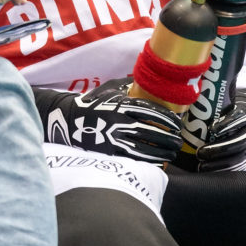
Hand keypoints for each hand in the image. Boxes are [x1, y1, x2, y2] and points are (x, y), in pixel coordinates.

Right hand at [39, 78, 183, 165]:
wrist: (67, 119)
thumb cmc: (91, 102)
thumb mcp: (108, 88)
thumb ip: (127, 86)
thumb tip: (146, 81)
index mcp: (120, 105)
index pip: (150, 111)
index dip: (167, 119)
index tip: (177, 124)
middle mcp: (118, 121)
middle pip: (150, 132)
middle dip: (168, 138)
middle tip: (178, 142)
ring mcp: (112, 138)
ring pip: (143, 148)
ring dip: (161, 153)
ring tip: (171, 154)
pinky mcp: (107, 152)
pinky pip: (130, 159)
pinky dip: (146, 162)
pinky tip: (157, 163)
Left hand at [194, 90, 245, 171]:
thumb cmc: (233, 111)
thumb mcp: (229, 105)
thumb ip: (214, 108)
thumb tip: (187, 108)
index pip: (239, 118)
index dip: (226, 124)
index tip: (211, 129)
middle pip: (238, 142)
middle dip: (218, 149)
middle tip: (200, 153)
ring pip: (238, 157)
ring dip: (219, 163)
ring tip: (201, 166)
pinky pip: (238, 166)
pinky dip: (224, 170)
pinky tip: (210, 171)